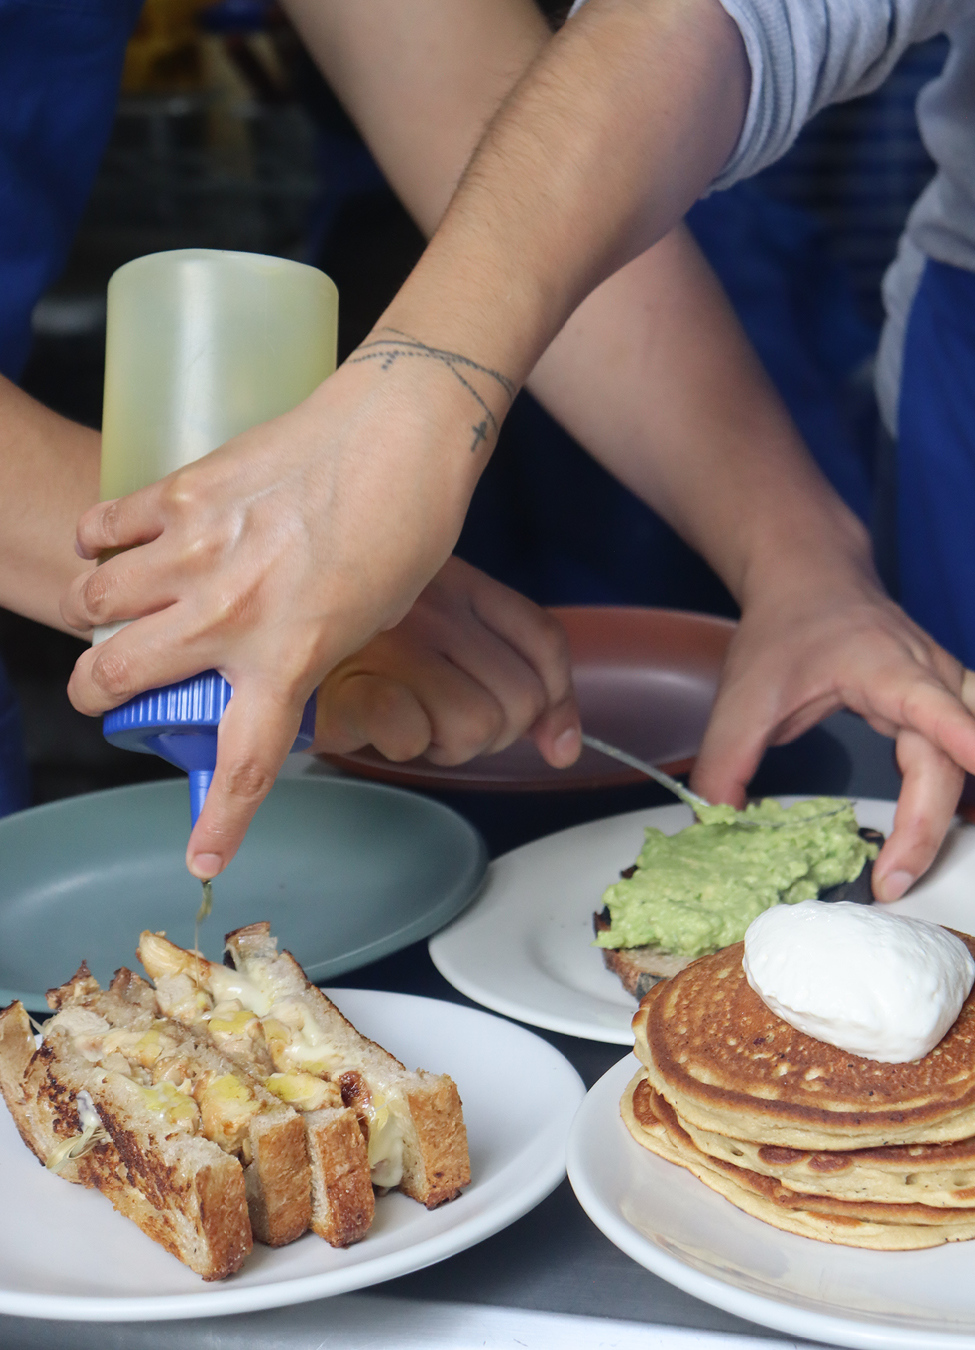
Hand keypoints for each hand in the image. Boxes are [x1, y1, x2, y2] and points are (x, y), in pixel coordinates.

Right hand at [60, 330, 515, 879]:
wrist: (400, 432)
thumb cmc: (404, 525)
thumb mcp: (366, 620)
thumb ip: (303, 650)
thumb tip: (262, 659)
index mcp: (290, 656)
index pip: (242, 764)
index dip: (217, 824)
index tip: (202, 861)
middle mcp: (229, 614)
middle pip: (114, 678)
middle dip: (97, 697)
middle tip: (108, 692)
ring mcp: (196, 551)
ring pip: (94, 604)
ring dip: (97, 617)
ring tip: (119, 612)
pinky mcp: (182, 492)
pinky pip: (104, 528)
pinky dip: (99, 543)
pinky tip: (117, 547)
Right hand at [314, 557, 580, 766]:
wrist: (259, 641)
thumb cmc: (348, 645)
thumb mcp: (438, 635)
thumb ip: (511, 672)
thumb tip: (564, 747)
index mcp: (455, 581)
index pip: (542, 640)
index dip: (557, 699)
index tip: (552, 737)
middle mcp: (430, 605)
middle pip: (519, 698)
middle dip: (491, 733)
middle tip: (444, 722)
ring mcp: (391, 641)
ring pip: (477, 725)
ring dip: (447, 745)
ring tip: (409, 722)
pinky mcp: (349, 681)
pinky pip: (414, 736)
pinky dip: (404, 747)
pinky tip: (379, 729)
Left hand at [690, 571, 974, 901]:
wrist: (809, 579)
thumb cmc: (782, 633)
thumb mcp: (739, 697)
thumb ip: (724, 763)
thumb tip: (714, 823)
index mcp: (878, 665)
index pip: (926, 698)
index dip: (955, 731)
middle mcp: (929, 669)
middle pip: (962, 738)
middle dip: (941, 812)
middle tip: (903, 875)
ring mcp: (952, 677)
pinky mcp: (960, 688)